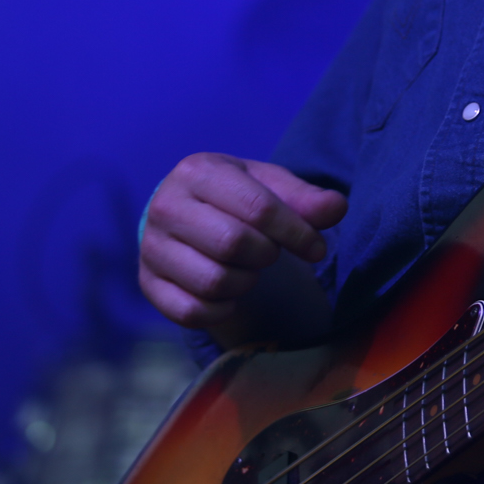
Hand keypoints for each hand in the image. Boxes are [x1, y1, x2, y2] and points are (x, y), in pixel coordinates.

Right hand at [137, 152, 347, 340]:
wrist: (189, 214)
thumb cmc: (237, 197)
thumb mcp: (271, 186)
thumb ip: (306, 198)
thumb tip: (337, 208)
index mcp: (198, 171)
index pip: (257, 207)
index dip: (297, 232)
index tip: (316, 248)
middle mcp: (165, 206)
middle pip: (233, 244)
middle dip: (267, 254)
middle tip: (271, 252)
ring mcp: (150, 247)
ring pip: (213, 281)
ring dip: (246, 282)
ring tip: (248, 267)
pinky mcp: (147, 284)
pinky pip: (191, 312)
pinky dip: (222, 309)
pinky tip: (230, 293)